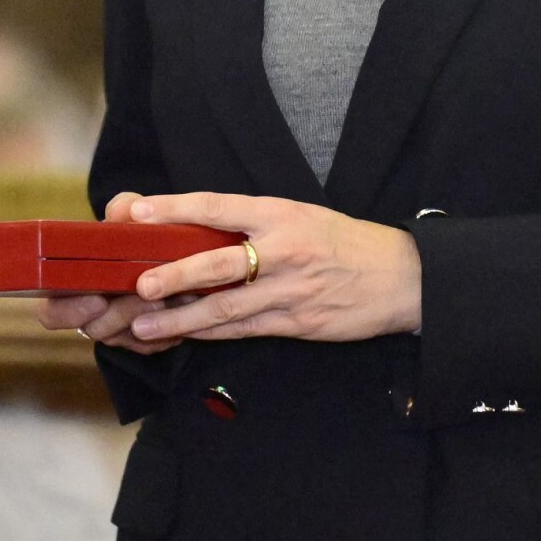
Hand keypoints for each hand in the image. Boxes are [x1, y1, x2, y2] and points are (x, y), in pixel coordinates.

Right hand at [36, 191, 187, 354]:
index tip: (97, 298)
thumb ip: (123, 208)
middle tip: (145, 296)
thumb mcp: (132, 216)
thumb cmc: (141, 233)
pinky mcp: (148, 340)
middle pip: (94, 328)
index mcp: (73, 287)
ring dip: (147, 318)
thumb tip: (120, 211)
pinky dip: (168, 328)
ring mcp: (119, 331)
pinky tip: (182, 310)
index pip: (51, 312)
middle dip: (120, 314)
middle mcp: (92, 314)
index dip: (69, 311)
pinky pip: (155, 343)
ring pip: (127, 338)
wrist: (177, 251)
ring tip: (166, 299)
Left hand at [112, 190, 422, 344]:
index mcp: (282, 214)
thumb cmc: (345, 243)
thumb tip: (199, 227)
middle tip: (140, 283)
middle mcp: (284, 249)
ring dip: (182, 317)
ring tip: (143, 325)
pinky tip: (184, 334)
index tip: (140, 210)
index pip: (220, 206)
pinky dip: (211, 332)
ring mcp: (291, 289)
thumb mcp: (303, 217)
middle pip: (220, 262)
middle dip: (176, 274)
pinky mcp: (297, 322)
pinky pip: (245, 328)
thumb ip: (256, 223)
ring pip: (226, 306)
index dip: (178, 208)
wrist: (400, 275)